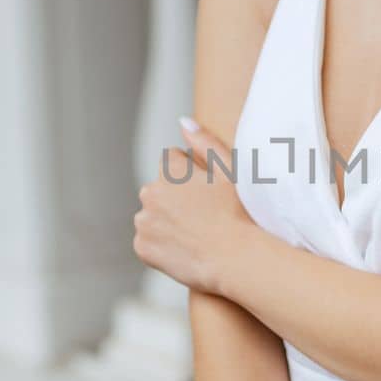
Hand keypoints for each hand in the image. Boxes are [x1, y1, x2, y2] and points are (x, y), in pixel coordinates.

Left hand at [132, 117, 248, 295]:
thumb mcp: (228, 171)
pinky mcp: (142, 248)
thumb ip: (204, 141)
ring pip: (153, 216)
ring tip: (196, 234)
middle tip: (203, 217)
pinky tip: (185, 249)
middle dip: (174, 198)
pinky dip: (162, 246)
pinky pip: (149, 242)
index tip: (207, 193)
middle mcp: (149, 193)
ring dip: (166, 221)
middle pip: (159, 190)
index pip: (171, 162)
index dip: (191, 176)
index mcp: (168, 170)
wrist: (235, 259)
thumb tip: (183, 121)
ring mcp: (144, 222)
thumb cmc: (238, 213)